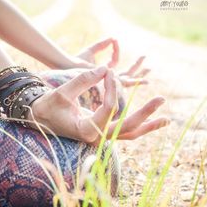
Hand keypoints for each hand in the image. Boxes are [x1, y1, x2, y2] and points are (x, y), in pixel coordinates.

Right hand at [31, 67, 168, 143]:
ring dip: (147, 126)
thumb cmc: (48, 107)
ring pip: (128, 134)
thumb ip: (83, 80)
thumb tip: (106, 69)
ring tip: (166, 119)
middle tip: (161, 99)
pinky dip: (139, 126)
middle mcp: (96, 138)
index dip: (111, 88)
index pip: (108, 109)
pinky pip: (124, 131)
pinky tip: (154, 121)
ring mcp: (100, 137)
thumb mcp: (63, 93)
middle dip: (145, 113)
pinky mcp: (102, 132)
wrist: (39, 119)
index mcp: (86, 130)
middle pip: (126, 128)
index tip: (108, 71)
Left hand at [77, 38, 149, 87]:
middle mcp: (107, 79)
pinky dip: (137, 75)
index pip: (114, 62)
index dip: (116, 50)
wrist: (71, 68)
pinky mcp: (111, 83)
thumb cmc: (76, 61)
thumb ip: (102, 45)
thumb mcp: (91, 50)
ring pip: (129, 77)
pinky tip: (146, 77)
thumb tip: (113, 38)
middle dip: (137, 69)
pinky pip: (127, 78)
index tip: (114, 40)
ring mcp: (110, 82)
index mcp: (102, 72)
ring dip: (140, 72)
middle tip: (148, 65)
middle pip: (126, 74)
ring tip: (150, 68)